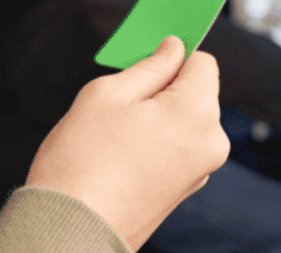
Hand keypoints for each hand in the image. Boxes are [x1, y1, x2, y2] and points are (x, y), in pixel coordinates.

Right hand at [25, 36, 229, 250]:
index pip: (203, 62)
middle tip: (122, 102)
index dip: (174, 56)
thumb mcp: (107, 94)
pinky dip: (160, 142)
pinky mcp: (187, 188)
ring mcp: (202, 168)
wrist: (69, 230)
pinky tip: (125, 154)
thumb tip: (172, 49)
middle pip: (198, 92)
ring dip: (161, 117)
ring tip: (118, 134)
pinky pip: (180, 148)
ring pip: (187, 121)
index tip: (148, 61)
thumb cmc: (82, 162)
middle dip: (166, 89)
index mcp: (198, 111)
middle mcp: (211, 140)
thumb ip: (149, 66)